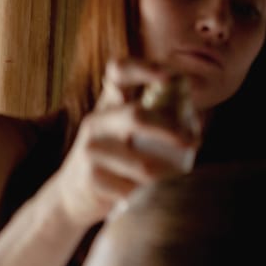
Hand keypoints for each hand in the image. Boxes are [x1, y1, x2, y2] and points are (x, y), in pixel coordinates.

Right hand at [51, 59, 201, 229]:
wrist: (69, 196)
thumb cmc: (111, 160)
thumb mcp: (122, 132)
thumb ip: (152, 121)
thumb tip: (195, 122)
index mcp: (107, 104)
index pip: (119, 71)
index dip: (144, 68)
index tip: (171, 77)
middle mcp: (96, 122)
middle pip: (137, 116)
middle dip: (171, 130)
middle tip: (192, 142)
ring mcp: (92, 150)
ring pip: (143, 164)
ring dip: (169, 172)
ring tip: (179, 175)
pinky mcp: (93, 179)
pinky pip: (135, 189)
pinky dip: (150, 195)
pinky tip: (151, 196)